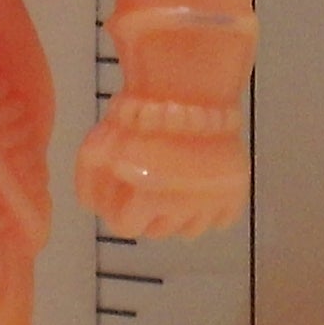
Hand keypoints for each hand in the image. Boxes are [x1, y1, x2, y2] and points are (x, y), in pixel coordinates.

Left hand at [76, 115, 248, 239]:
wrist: (189, 93)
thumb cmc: (139, 121)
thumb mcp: (96, 148)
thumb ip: (89, 184)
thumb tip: (92, 207)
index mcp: (147, 203)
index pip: (125, 228)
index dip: (118, 212)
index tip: (120, 197)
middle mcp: (181, 212)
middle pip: (156, 231)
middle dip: (146, 214)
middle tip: (145, 188)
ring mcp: (211, 206)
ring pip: (188, 230)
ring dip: (176, 215)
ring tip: (172, 187)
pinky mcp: (234, 196)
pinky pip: (219, 219)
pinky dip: (208, 210)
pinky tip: (198, 189)